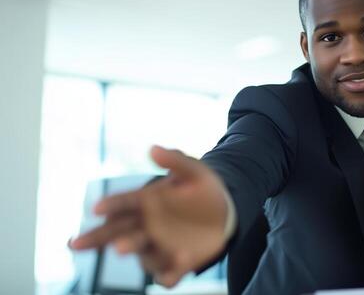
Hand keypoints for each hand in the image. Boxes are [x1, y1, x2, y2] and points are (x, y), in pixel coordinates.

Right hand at [69, 145, 230, 287]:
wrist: (226, 212)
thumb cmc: (202, 189)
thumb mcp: (193, 171)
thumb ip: (175, 160)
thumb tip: (152, 148)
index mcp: (146, 202)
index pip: (123, 204)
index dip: (111, 205)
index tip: (96, 207)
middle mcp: (146, 227)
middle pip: (116, 234)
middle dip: (97, 238)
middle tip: (77, 244)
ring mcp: (159, 247)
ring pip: (142, 256)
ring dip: (138, 254)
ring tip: (129, 248)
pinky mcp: (176, 265)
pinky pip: (167, 276)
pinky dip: (168, 275)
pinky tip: (172, 273)